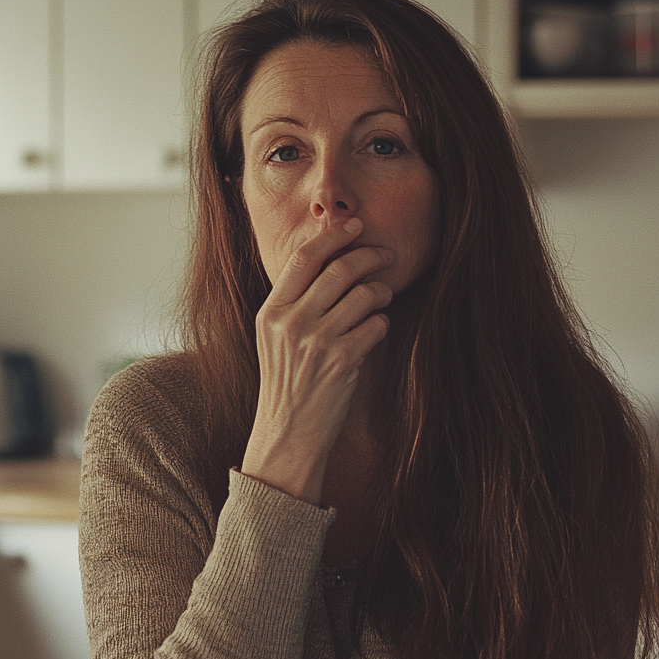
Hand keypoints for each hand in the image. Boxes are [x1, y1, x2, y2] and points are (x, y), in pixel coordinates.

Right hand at [241, 217, 392, 503]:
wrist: (287, 433)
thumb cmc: (286, 382)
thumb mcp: (273, 337)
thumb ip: (294, 301)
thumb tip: (328, 259)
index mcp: (271, 312)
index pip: (304, 257)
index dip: (333, 235)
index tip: (355, 224)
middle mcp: (291, 323)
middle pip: (340, 269)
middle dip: (370, 255)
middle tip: (387, 255)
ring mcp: (317, 342)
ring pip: (365, 294)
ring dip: (382, 291)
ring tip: (382, 298)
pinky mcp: (343, 361)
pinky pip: (376, 325)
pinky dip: (382, 323)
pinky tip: (375, 331)